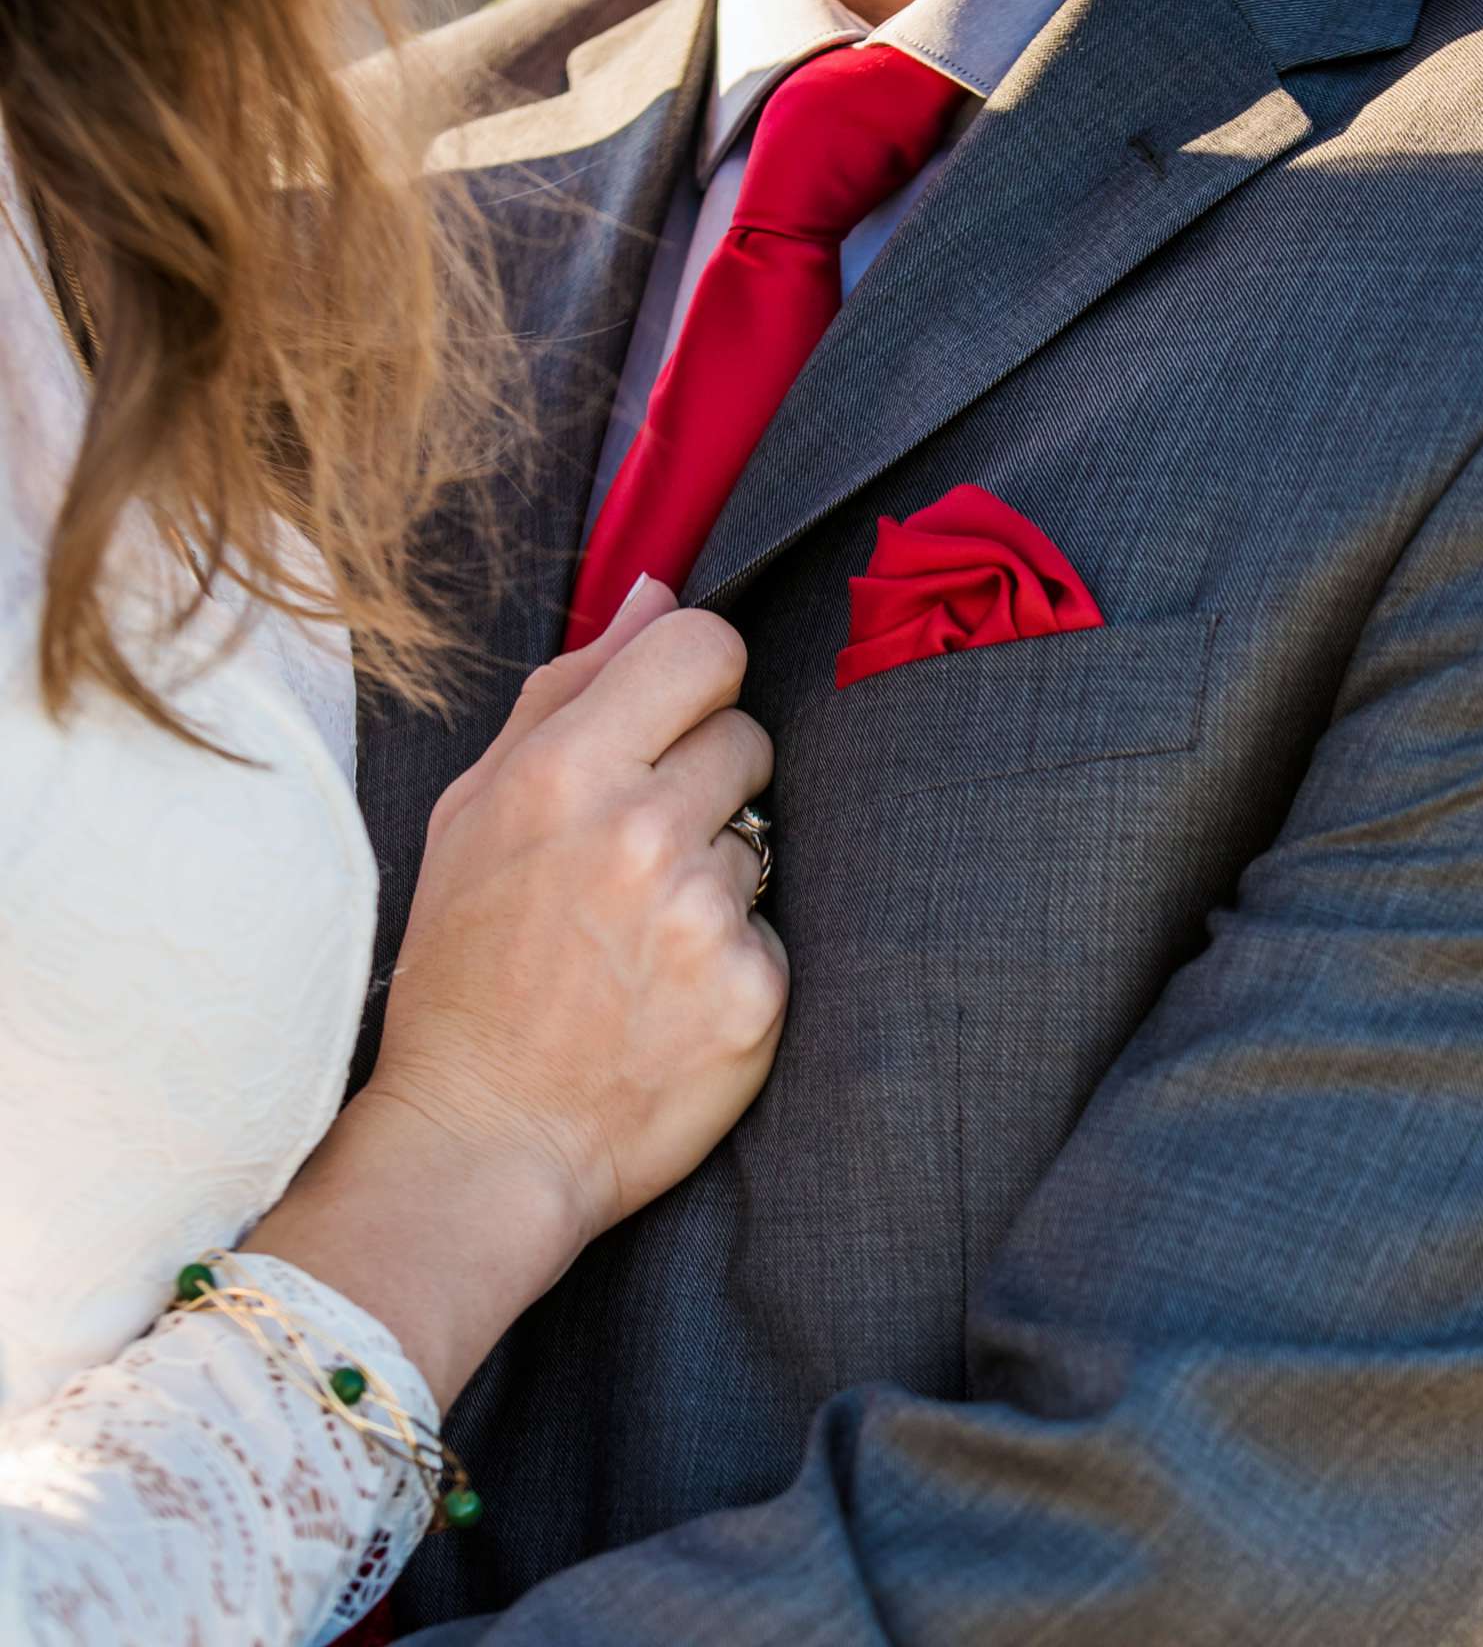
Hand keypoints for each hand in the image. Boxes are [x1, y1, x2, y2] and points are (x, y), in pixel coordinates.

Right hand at [371, 580, 787, 1240]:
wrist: (483, 1138)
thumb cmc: (467, 968)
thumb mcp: (476, 811)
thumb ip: (569, 689)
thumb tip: (654, 588)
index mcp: (563, 771)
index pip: (704, 646)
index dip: (698, 679)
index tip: (675, 719)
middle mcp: (640, 832)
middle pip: (746, 736)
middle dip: (706, 780)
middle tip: (637, 855)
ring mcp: (704, 916)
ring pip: (760, 837)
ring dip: (715, 873)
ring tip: (639, 939)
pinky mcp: (756, 993)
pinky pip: (773, 928)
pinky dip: (732, 957)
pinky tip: (668, 996)